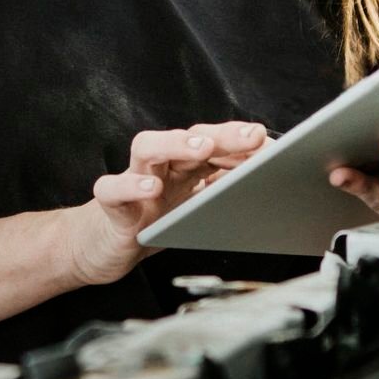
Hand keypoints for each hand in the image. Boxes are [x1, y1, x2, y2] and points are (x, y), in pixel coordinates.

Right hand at [66, 121, 266, 285]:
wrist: (104, 244)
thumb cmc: (155, 219)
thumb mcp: (195, 207)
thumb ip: (223, 191)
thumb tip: (267, 181)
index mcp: (186, 165)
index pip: (216, 142)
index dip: (244, 142)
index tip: (274, 144)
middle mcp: (162, 164)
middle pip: (190, 137)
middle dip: (223, 134)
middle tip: (253, 136)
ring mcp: (133, 177)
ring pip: (149, 146)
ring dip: (177, 143)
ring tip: (202, 149)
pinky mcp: (110, 203)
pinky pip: (113, 187)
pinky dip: (131, 186)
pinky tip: (151, 190)